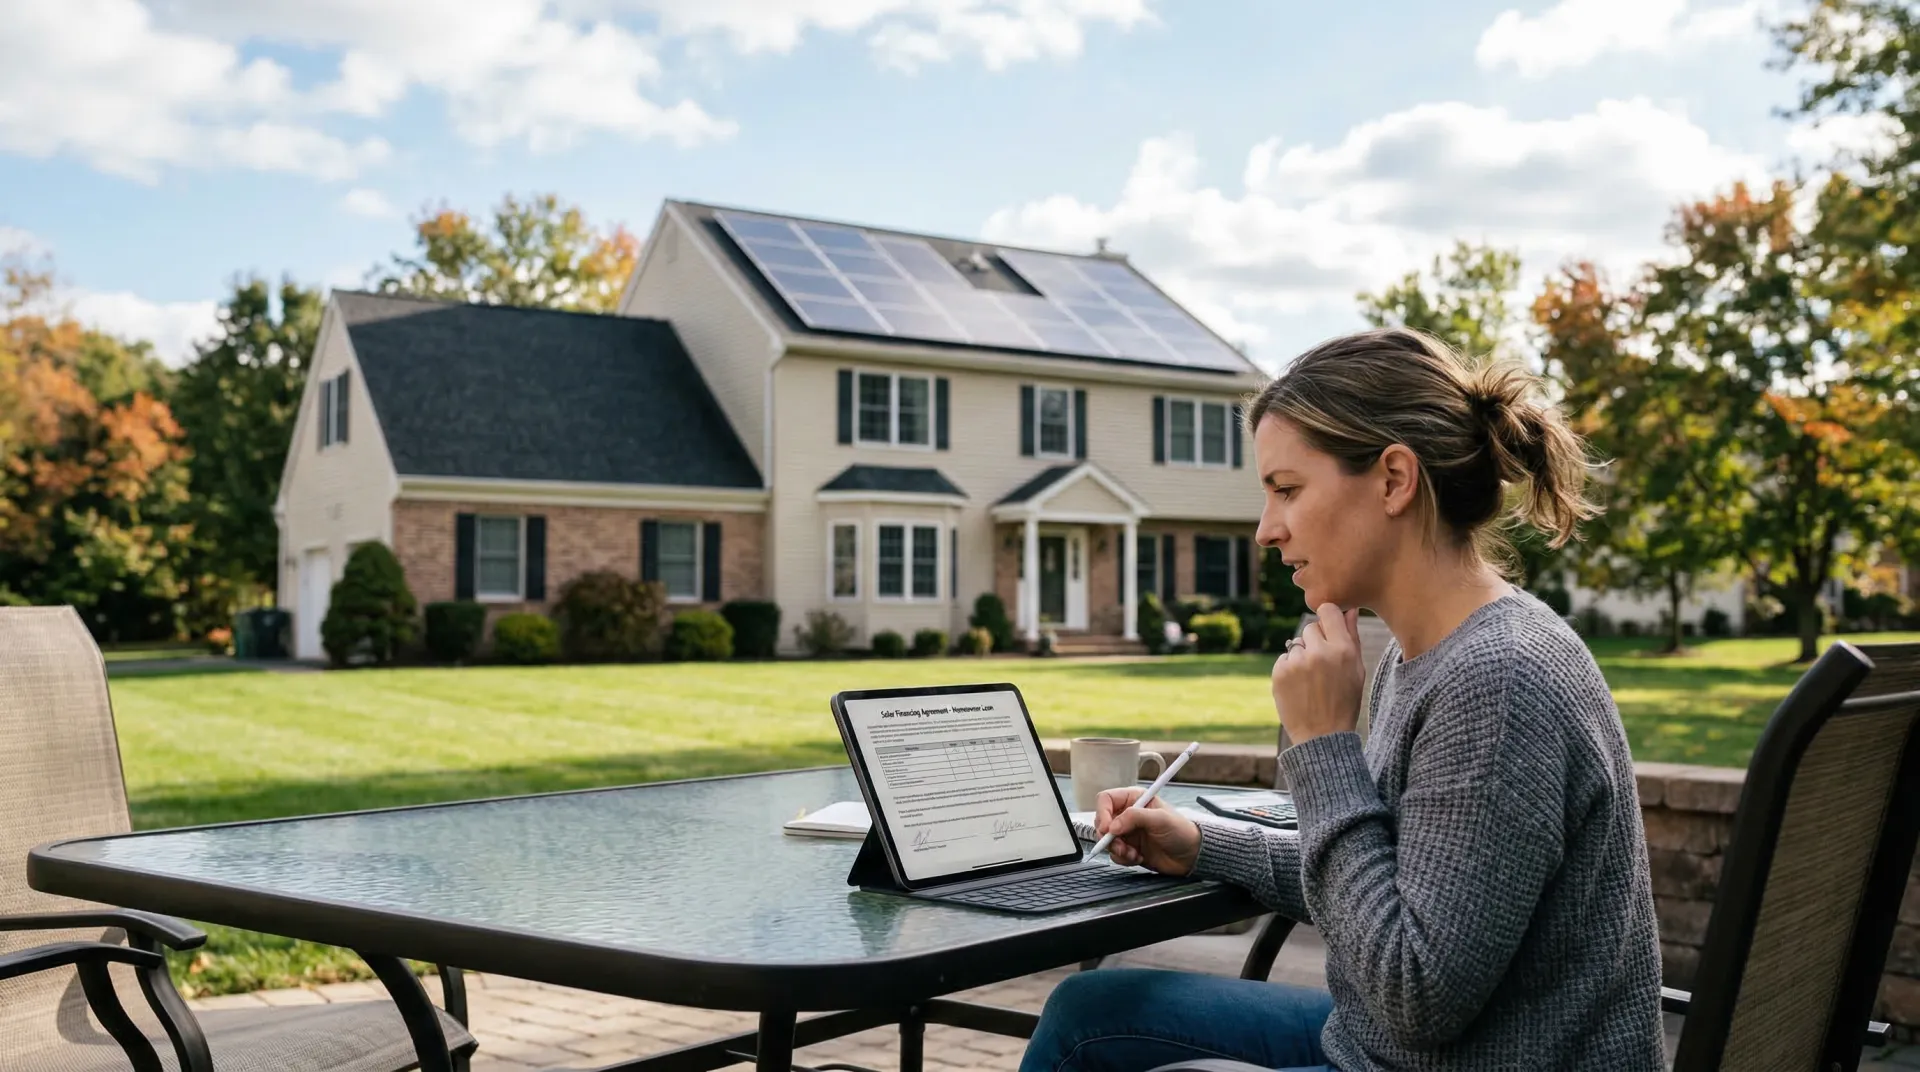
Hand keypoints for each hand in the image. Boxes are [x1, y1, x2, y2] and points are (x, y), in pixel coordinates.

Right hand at [1095, 787, 1199, 874]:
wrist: (1190, 856)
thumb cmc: (1181, 832)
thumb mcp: (1160, 819)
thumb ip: (1135, 817)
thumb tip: (1112, 826)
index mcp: (1134, 799)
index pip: (1106, 800)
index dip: (1103, 813)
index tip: (1108, 829)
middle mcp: (1128, 814)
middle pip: (1102, 821)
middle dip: (1108, 836)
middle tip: (1120, 845)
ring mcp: (1127, 832)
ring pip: (1106, 840)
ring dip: (1117, 849)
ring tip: (1133, 853)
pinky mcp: (1129, 848)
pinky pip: (1114, 854)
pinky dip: (1123, 858)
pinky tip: (1139, 857)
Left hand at [1272, 602, 1364, 746]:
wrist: (1322, 736)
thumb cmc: (1344, 702)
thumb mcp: (1356, 671)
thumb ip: (1352, 637)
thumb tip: (1351, 610)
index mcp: (1343, 650)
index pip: (1328, 611)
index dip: (1327, 618)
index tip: (1328, 628)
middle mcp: (1319, 653)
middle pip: (1310, 628)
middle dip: (1315, 641)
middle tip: (1322, 666)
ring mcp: (1297, 662)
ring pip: (1296, 644)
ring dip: (1302, 656)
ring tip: (1311, 681)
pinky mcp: (1279, 672)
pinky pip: (1284, 658)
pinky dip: (1289, 669)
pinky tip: (1299, 686)